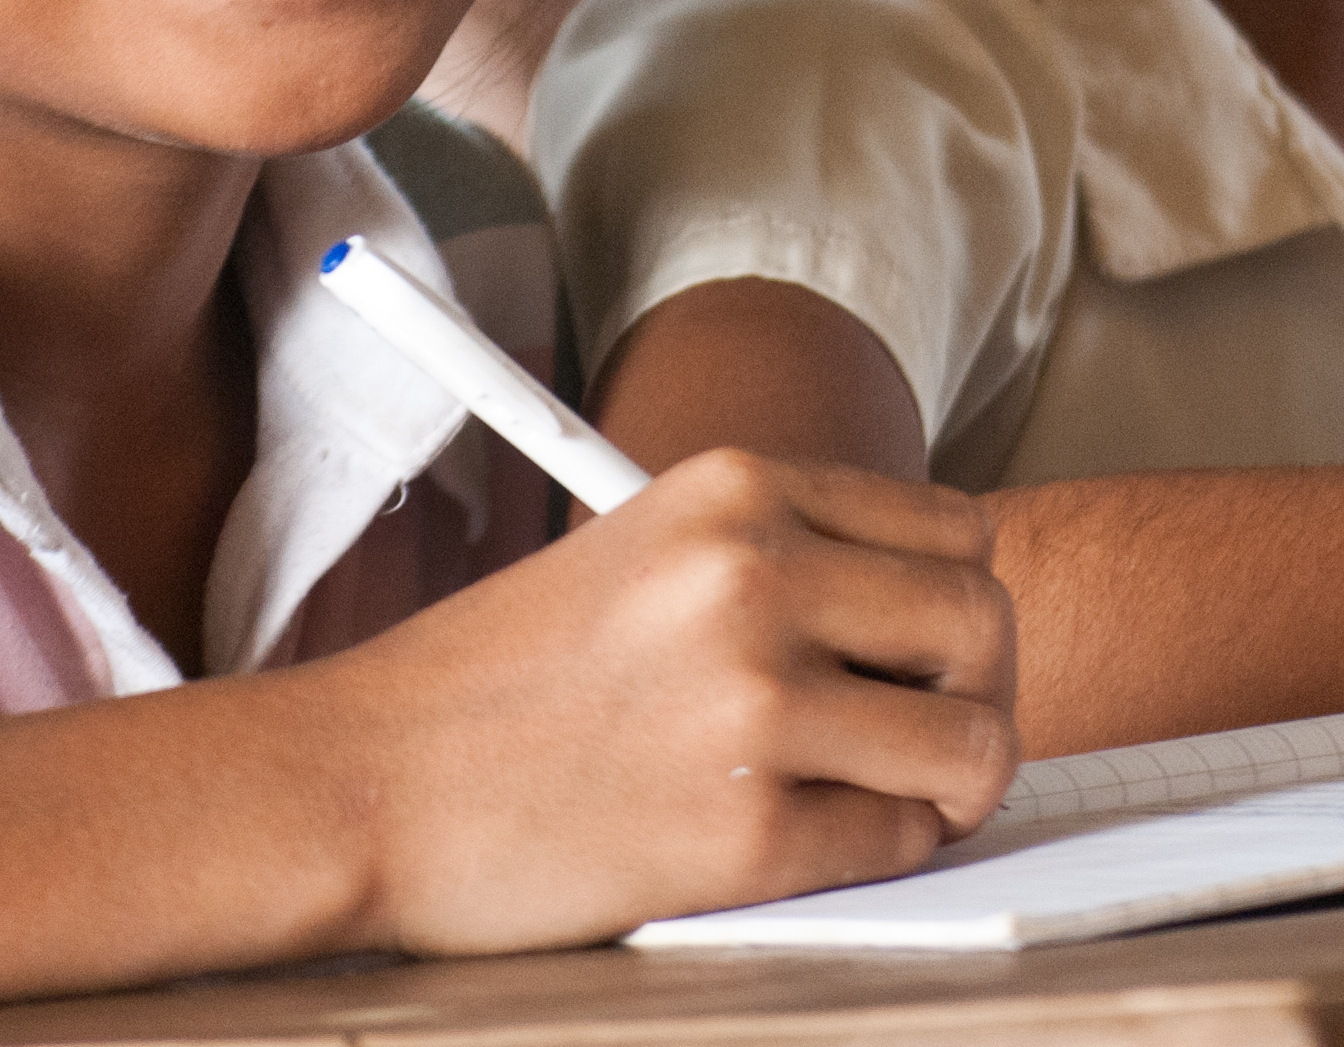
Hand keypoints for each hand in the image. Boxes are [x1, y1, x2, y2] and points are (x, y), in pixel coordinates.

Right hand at [297, 447, 1018, 952]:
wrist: (360, 783)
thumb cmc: (499, 683)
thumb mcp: (647, 551)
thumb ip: (781, 557)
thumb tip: (931, 615)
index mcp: (735, 488)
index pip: (955, 529)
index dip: (955, 604)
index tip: (924, 656)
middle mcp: (754, 575)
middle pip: (983, 624)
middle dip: (977, 694)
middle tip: (930, 739)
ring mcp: (751, 703)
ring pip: (973, 742)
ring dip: (953, 783)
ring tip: (894, 798)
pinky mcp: (741, 832)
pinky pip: (897, 844)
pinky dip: (878, 855)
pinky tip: (808, 842)